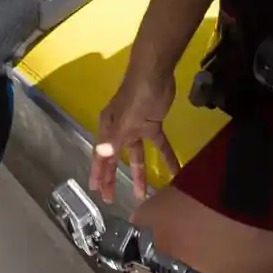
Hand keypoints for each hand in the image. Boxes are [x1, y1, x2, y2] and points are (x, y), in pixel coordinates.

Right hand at [91, 69, 179, 202]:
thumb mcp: (124, 120)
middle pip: (116, 158)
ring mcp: (136, 127)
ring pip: (137, 155)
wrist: (155, 73)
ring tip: (143, 196)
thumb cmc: (135, 95)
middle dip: (114, 178)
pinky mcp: (153, 124)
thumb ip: (114, 139)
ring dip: (140, 174)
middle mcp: (120, 130)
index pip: (100, 155)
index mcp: (108, 128)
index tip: (96, 191)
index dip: (98, 173)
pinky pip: (159, 145)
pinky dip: (166, 157)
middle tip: (112, 199)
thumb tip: (101, 154)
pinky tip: (175, 171)